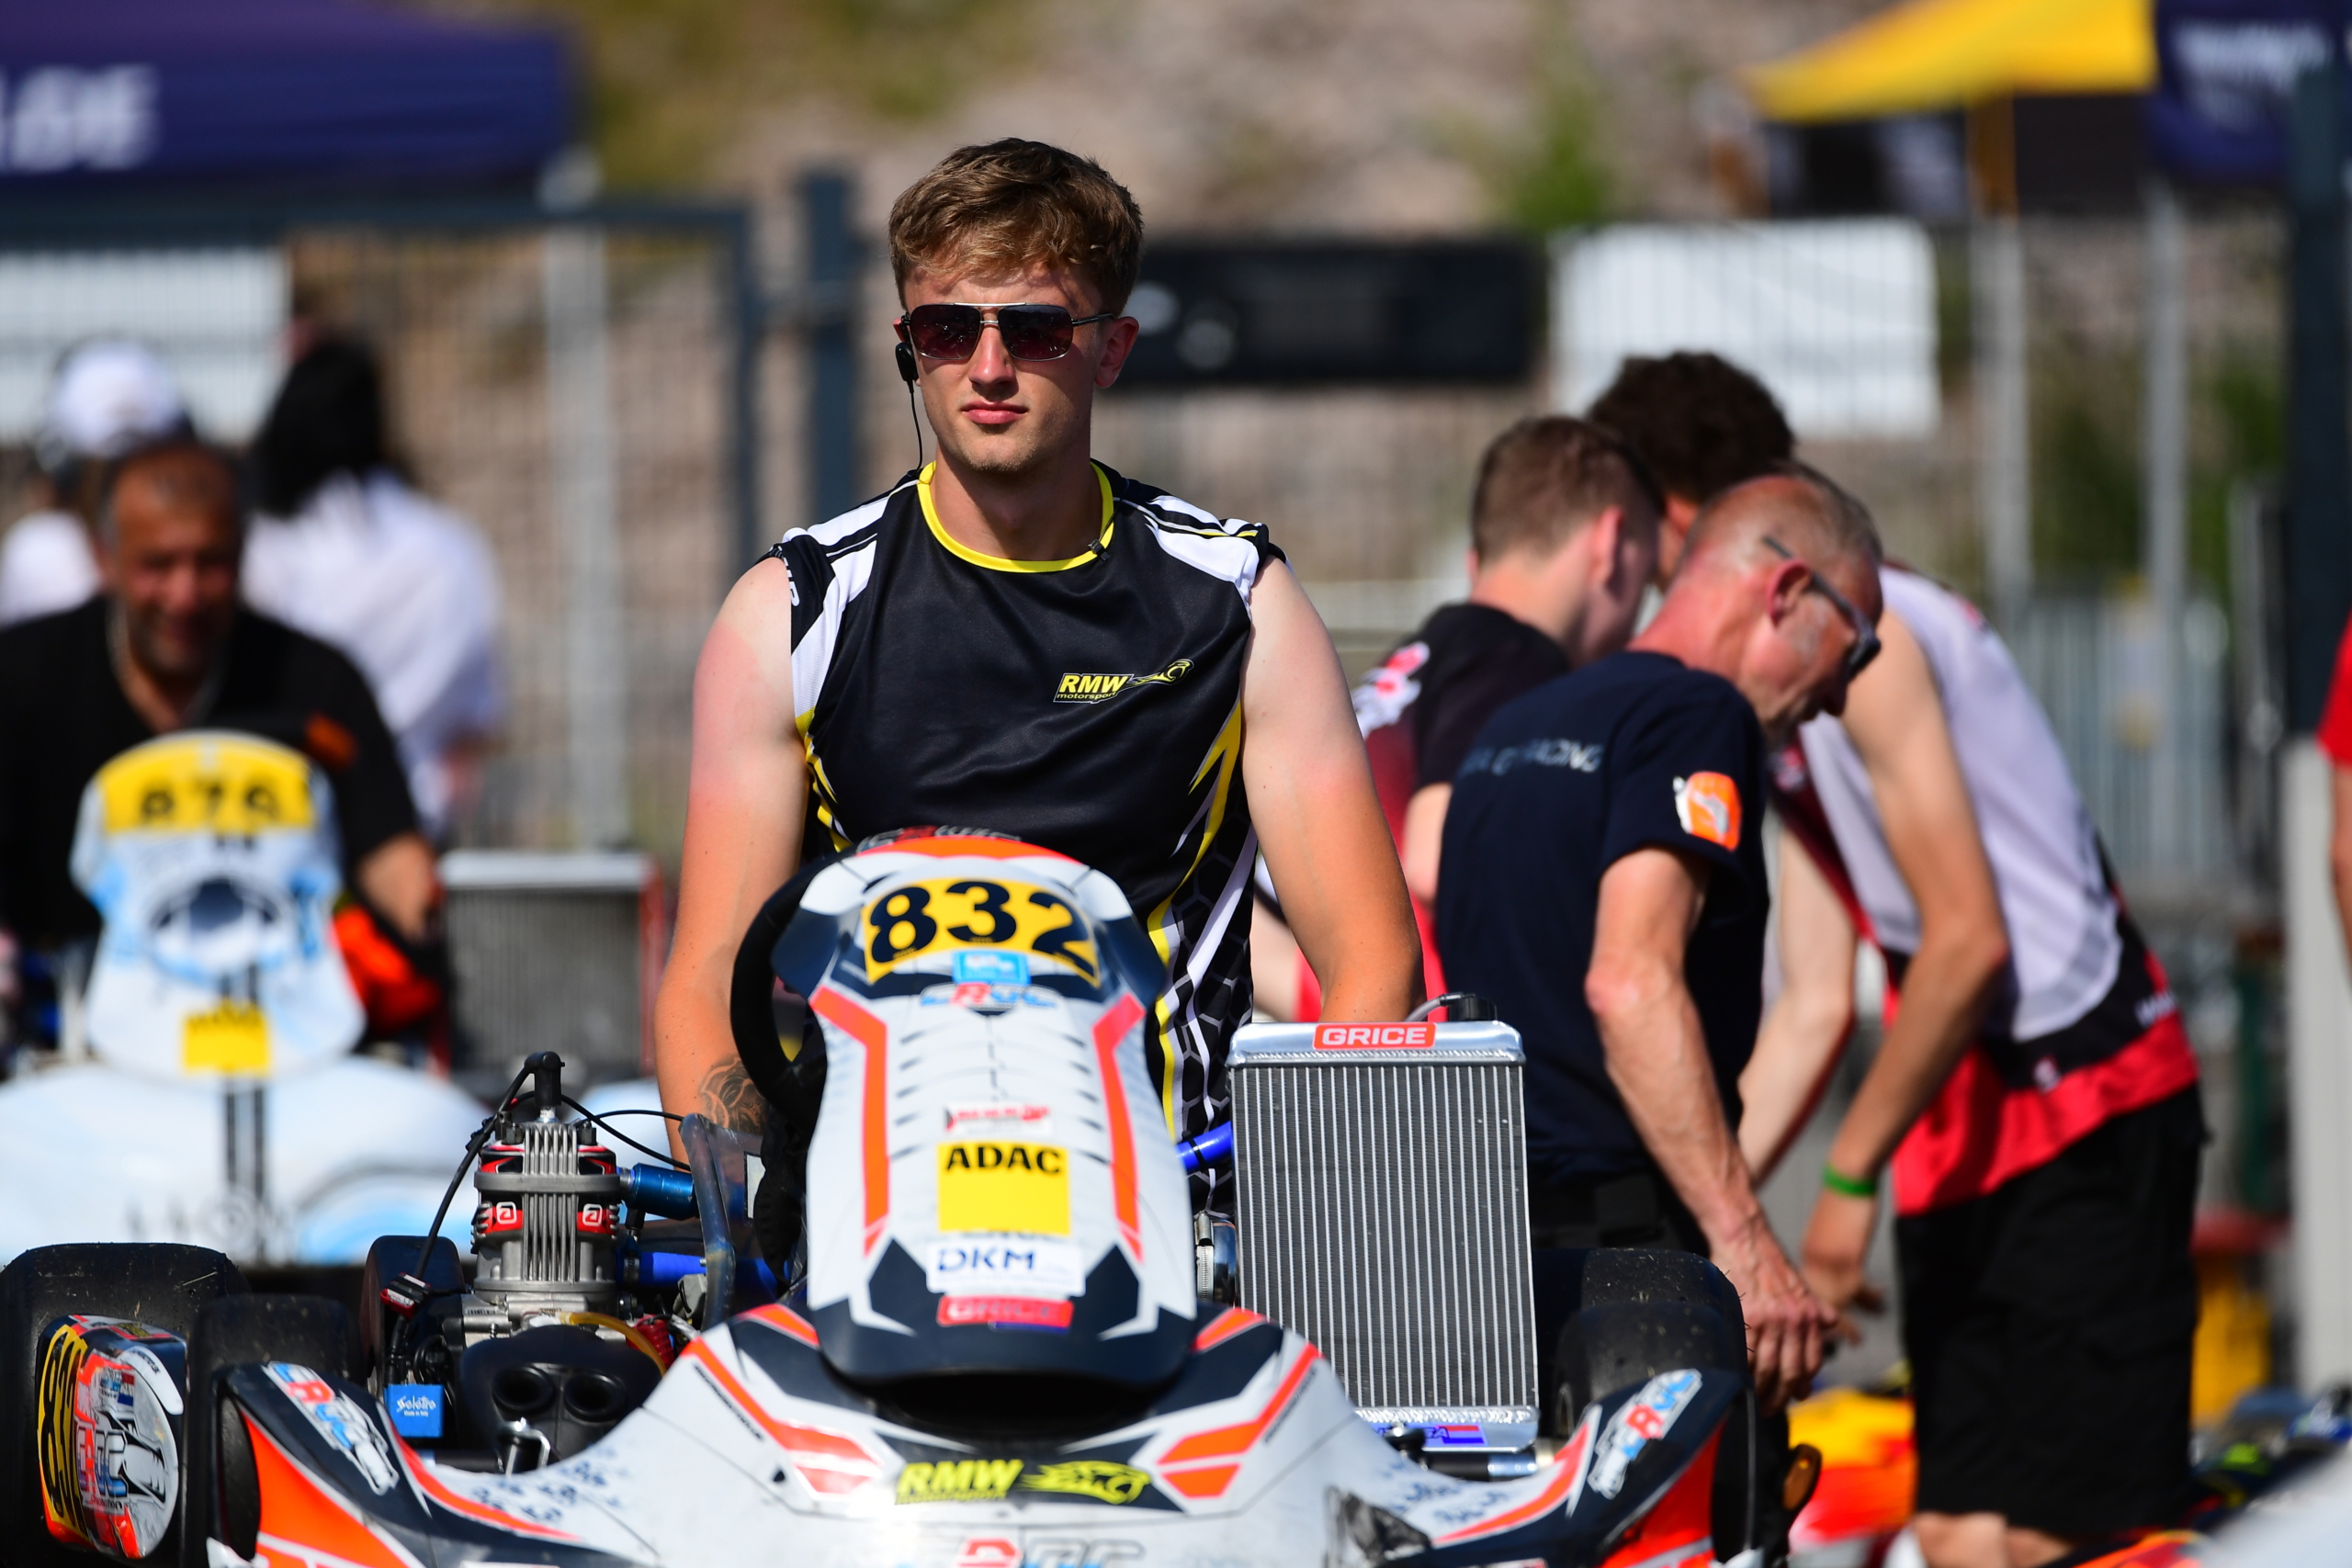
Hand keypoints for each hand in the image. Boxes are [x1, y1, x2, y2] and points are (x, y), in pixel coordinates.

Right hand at [1710, 1213, 1837, 1412]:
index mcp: (1809, 1315)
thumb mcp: (1801, 1285)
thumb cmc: (1769, 1261)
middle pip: (1790, 1370)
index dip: (1803, 1383)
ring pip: (1768, 1367)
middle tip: (1771, 1409)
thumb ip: (1816, 1308)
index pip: (1811, 1360)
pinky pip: (1745, 1354)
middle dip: (1781, 1395)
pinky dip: (1743, 1373)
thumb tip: (1833, 1323)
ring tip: (1754, 1401)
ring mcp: (1769, 1320)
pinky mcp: (1745, 1316)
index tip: (1795, 1396)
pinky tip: (1738, 1381)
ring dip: (1761, 1390)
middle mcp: (1793, 1320)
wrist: (1745, 1237)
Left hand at [1801, 1188, 1886, 1344]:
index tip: (1819, 1336)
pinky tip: (1878, 1304)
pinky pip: (1856, 1291)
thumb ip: (1823, 1257)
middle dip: (1827, 1329)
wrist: (1847, 1178)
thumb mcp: (1824, 1233)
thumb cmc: (1838, 1203)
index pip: (1802, 1298)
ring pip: (1834, 1304)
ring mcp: (1829, 1262)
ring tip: (1858, 1339)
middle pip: (1814, 1307)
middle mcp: (1812, 1262)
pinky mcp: (1849, 1257)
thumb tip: (1831, 1277)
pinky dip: (1868, 1302)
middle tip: (1840, 1343)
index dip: (1811, 1319)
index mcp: (1804, 1257)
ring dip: (1848, 1324)